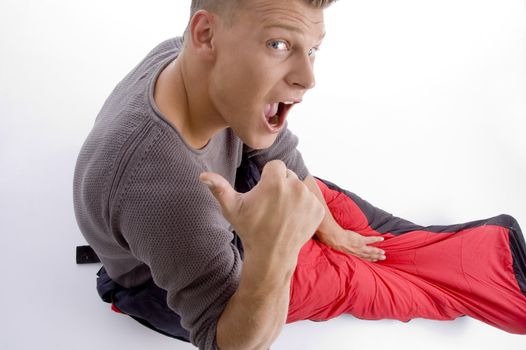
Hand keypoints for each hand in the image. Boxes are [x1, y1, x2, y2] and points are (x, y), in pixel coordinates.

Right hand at [200, 160, 324, 260]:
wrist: (271, 255)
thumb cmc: (250, 229)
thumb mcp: (232, 208)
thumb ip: (219, 188)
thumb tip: (203, 176)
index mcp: (275, 182)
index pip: (275, 166)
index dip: (268, 178)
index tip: (264, 194)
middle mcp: (295, 187)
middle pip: (289, 175)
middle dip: (281, 185)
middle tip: (271, 205)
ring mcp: (309, 199)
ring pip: (300, 187)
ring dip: (293, 195)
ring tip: (281, 213)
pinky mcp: (318, 210)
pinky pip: (311, 199)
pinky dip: (305, 207)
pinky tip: (293, 219)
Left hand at [317, 228, 385, 261]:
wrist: (335, 239)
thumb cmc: (336, 243)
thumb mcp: (341, 248)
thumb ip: (345, 249)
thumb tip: (345, 248)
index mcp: (353, 254)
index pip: (363, 258)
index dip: (369, 259)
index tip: (375, 260)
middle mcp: (357, 252)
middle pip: (369, 255)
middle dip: (376, 257)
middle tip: (383, 258)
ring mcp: (360, 246)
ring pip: (371, 250)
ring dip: (378, 252)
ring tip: (384, 253)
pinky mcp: (361, 240)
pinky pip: (371, 240)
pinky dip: (377, 239)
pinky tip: (382, 238)